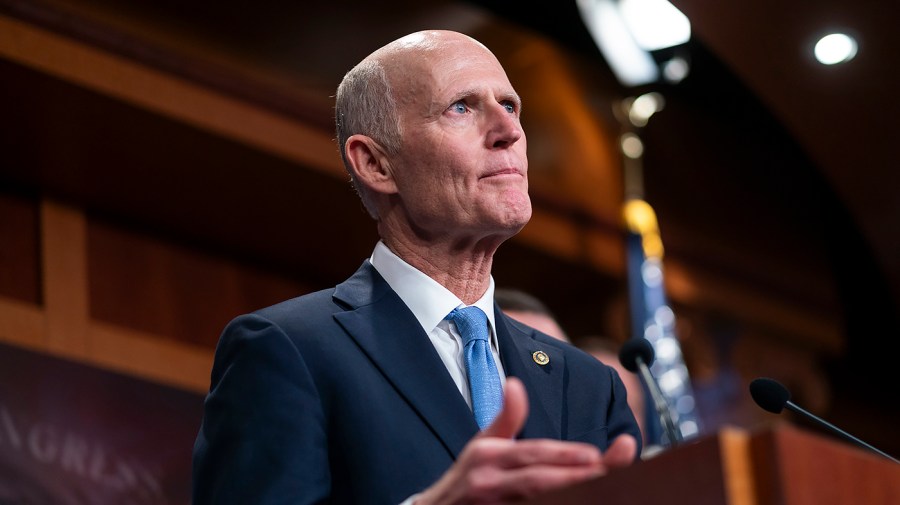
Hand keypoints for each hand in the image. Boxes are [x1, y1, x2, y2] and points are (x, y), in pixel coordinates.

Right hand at [414, 377, 637, 503]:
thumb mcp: (482, 443)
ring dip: (567, 490)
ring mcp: (494, 504)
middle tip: (606, 465)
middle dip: (575, 474)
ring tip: (598, 478)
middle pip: (539, 480)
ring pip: (535, 499)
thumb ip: (506, 417)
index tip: (594, 453)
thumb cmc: (468, 475)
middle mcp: (491, 482)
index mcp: (489, 456)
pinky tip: (576, 501)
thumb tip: (516, 384)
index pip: (531, 454)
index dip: (563, 455)